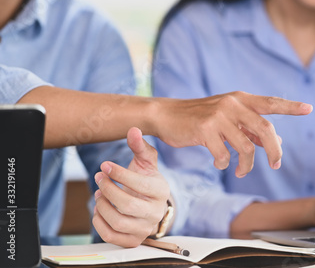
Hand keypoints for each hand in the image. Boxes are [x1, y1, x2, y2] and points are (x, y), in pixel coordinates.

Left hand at [93, 127, 169, 247]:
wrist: (150, 206)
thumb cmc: (146, 181)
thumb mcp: (146, 163)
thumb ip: (140, 146)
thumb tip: (133, 130)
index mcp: (161, 191)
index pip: (140, 184)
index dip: (119, 174)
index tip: (104, 165)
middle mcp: (156, 213)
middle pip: (127, 205)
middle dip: (108, 189)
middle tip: (98, 178)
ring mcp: (145, 229)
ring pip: (117, 221)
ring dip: (102, 205)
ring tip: (98, 193)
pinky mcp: (133, 240)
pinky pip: (111, 236)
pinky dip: (99, 221)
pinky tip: (99, 208)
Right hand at [153, 91, 312, 176]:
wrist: (167, 115)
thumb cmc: (200, 118)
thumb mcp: (228, 117)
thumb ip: (250, 128)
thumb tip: (275, 143)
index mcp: (240, 99)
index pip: (270, 103)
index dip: (290, 107)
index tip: (309, 109)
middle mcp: (232, 104)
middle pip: (265, 129)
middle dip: (274, 151)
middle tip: (276, 165)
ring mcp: (218, 116)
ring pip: (246, 147)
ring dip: (246, 165)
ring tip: (241, 171)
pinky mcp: (204, 130)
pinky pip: (223, 155)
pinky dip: (224, 164)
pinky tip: (219, 163)